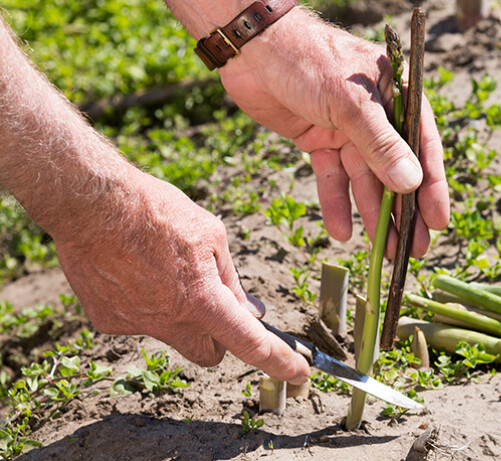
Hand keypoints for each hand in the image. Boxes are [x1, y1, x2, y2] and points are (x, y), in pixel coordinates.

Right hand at [54, 171, 309, 383]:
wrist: (91, 203)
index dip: (279, 363)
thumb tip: (250, 311)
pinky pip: (139, 321)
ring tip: (163, 269)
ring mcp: (136, 324)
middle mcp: (170, 321)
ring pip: (172, 333)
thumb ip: (231, 280)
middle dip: (219, 339)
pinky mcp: (108, 321)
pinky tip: (134, 271)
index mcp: (203, 300)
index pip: (251, 344)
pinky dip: (145, 304)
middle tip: (217, 308)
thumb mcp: (212, 236)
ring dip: (179, 314)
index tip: (298, 374)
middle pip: (209, 353)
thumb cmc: (156, 211)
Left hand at [217, 8, 449, 257]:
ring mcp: (346, 129)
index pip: (423, 146)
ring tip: (384, 252)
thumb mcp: (349, 103)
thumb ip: (380, 145)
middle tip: (414, 250)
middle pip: (395, 170)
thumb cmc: (307, 59)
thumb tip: (410, 184)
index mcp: (397, 95)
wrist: (250, 47)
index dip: (432, 187)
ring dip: (372, 215)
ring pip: (364, 180)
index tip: (438, 222)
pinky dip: (336, 203)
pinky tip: (342, 232)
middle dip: (404, 211)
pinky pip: (331, 177)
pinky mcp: (318, 140)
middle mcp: (376, 115)